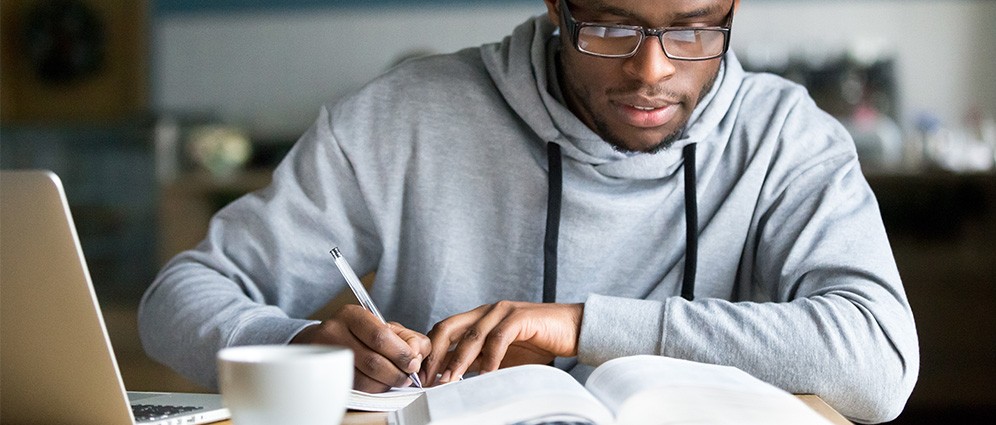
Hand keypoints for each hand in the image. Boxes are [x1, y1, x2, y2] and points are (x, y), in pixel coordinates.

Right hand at [291, 304, 429, 392]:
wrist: (325, 341)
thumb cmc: (362, 334)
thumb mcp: (385, 326)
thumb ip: (408, 337)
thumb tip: (417, 354)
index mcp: (352, 315)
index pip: (380, 336)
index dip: (401, 353)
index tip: (413, 362)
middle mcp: (335, 332)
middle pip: (372, 361)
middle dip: (396, 372)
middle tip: (408, 376)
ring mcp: (328, 355)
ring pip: (364, 379)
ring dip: (386, 383)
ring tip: (396, 379)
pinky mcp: (327, 374)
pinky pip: (356, 388)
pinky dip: (374, 389)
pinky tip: (381, 382)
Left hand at [422, 301, 582, 385]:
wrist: (574, 330)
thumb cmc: (539, 343)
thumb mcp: (501, 355)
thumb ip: (478, 360)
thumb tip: (450, 375)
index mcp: (479, 317)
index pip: (444, 331)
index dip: (430, 352)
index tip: (422, 377)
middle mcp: (487, 311)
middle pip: (448, 327)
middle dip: (435, 354)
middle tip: (429, 379)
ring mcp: (503, 311)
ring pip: (471, 335)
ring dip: (458, 360)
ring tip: (450, 380)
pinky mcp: (521, 317)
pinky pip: (499, 338)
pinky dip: (490, 358)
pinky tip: (485, 375)